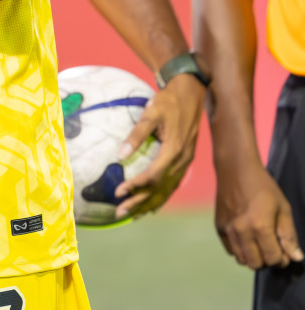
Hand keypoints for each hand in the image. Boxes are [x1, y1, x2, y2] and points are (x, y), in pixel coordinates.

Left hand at [112, 73, 203, 218]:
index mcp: (174, 150)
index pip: (153, 176)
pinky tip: (152, 206)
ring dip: (149, 203)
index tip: (117, 192)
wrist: (191, 94)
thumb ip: (136, 135)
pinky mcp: (185, 161)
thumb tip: (120, 154)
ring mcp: (186, 162)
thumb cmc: (168, 102)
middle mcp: (182, 160)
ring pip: (167, 189)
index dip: (135, 186)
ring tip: (132, 215)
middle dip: (139, 202)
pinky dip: (162, 197)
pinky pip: (173, 184)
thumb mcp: (150, 113)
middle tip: (119, 212)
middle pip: (159, 188)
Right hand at [214, 155, 303, 268]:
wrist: (235, 170)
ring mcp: (227, 229)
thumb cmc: (264, 187)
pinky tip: (246, 239)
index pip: (273, 259)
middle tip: (272, 248)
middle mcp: (241, 231)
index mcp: (260, 226)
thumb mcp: (283, 208)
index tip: (284, 251)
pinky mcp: (218, 227)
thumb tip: (295, 257)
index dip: (282, 259)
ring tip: (259, 244)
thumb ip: (288, 235)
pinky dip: (240, 250)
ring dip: (253, 256)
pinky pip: (230, 250)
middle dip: (267, 260)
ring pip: (241, 259)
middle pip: (256, 263)